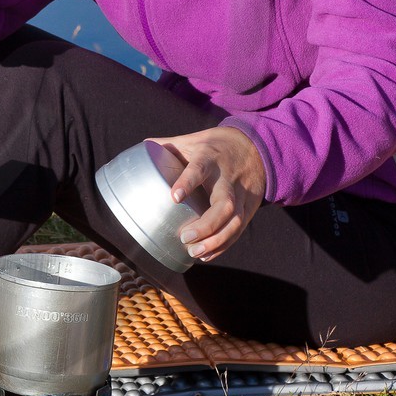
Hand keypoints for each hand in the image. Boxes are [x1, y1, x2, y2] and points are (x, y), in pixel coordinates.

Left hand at [152, 126, 266, 262]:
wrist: (255, 146)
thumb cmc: (214, 145)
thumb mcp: (192, 140)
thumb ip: (167, 145)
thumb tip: (141, 146)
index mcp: (210, 158)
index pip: (199, 169)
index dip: (187, 183)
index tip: (174, 198)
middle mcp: (228, 178)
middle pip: (225, 204)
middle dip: (206, 225)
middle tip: (185, 238)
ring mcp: (242, 195)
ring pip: (236, 221)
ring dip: (216, 240)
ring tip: (194, 252)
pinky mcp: (250, 207)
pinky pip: (239, 229)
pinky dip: (223, 245)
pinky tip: (206, 255)